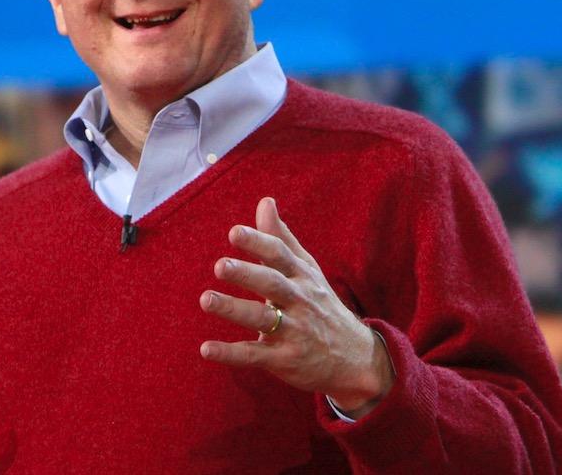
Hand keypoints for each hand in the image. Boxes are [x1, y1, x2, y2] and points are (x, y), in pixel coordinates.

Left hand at [199, 198, 394, 417]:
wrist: (355, 358)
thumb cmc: (321, 305)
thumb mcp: (307, 270)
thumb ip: (281, 238)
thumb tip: (264, 201)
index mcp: (302, 277)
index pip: (280, 255)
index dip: (258, 243)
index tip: (234, 232)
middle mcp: (300, 301)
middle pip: (273, 284)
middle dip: (247, 274)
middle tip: (219, 266)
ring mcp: (294, 332)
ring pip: (263, 318)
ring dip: (234, 309)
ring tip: (206, 300)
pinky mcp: (285, 360)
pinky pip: (256, 355)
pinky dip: (231, 354)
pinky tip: (206, 349)